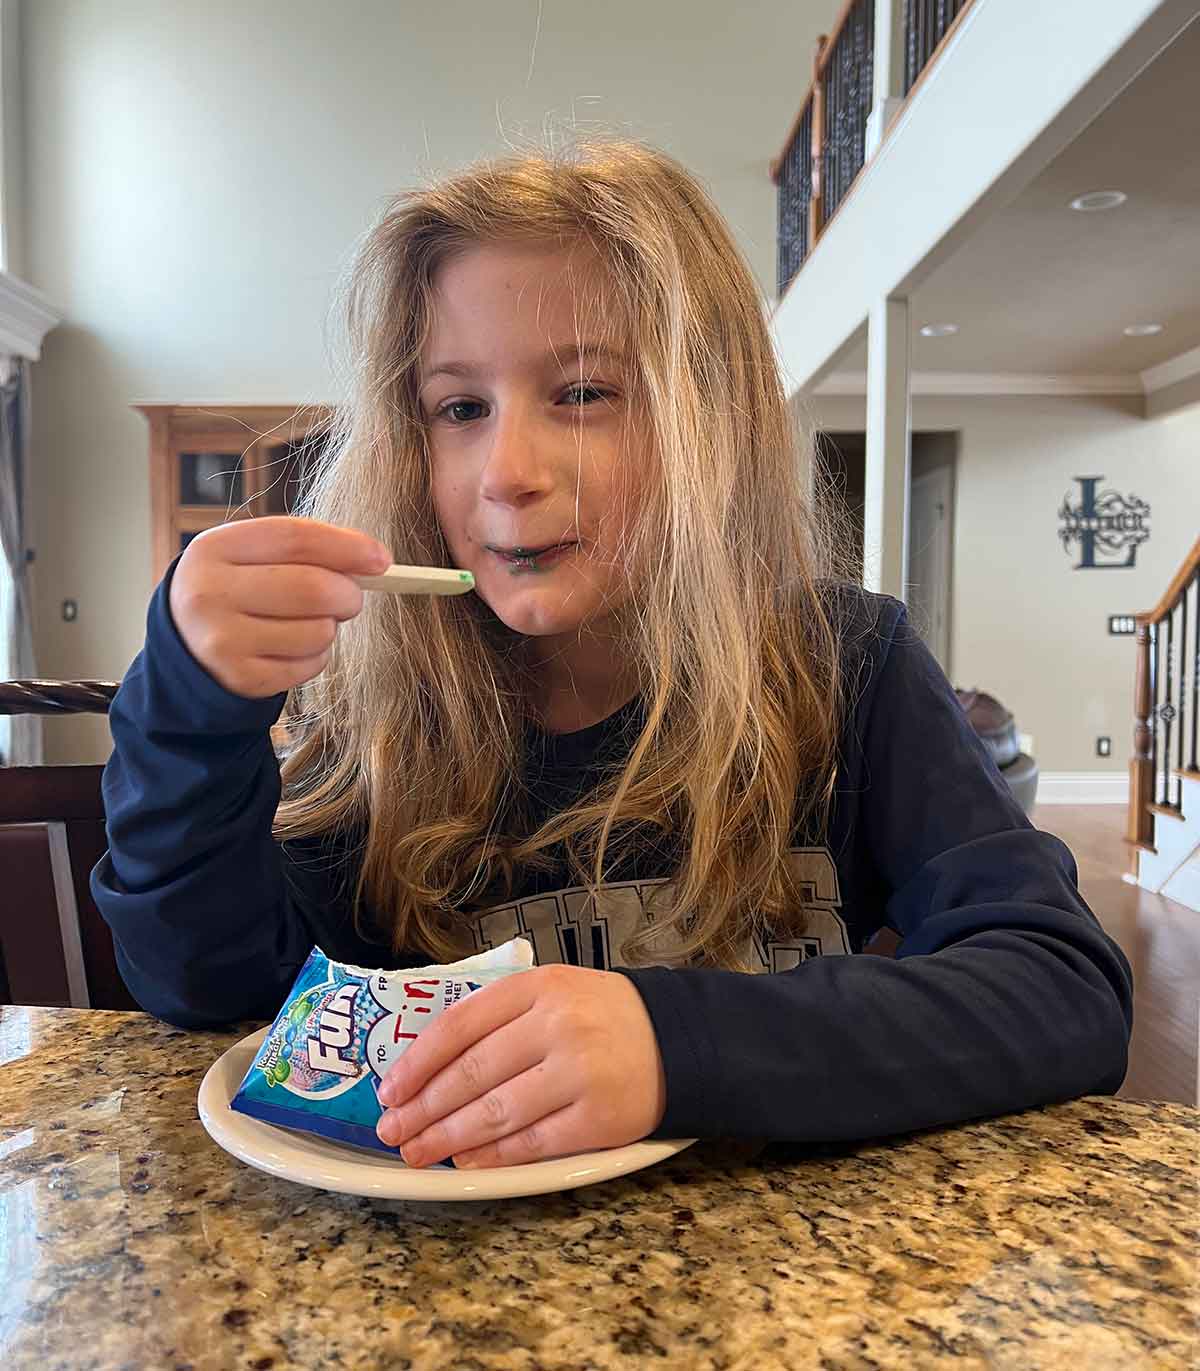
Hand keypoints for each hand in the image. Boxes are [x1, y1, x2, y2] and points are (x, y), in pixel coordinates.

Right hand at [168, 516, 390, 698]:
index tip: (381, 559)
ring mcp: (222, 641)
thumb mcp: (251, 555)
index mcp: (214, 549)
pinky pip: (310, 665)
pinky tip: (292, 646)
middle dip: (347, 594)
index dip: (346, 547)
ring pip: (319, 631)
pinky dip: (316, 655)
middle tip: (349, 597)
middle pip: (313, 588)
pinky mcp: (241, 678)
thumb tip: (374, 560)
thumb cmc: (235, 588)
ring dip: (329, 627)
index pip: (295, 539)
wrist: (185, 642)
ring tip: (307, 622)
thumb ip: (306, 548)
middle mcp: (210, 594)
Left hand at [374, 965, 666, 1167]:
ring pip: (494, 1112)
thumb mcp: (553, 992)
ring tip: (417, 1152)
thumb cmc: (601, 1017)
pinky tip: (466, 1162)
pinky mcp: (597, 1120)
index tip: (390, 1089)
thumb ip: (499, 1017)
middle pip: (470, 1073)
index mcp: (539, 987)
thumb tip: (429, 1066)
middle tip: (392, 1130)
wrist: (677, 1041)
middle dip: (422, 1108)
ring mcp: (578, 1074)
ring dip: (447, 1137)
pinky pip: (530, 1143)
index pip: (460, 1025)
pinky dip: (491, 1156)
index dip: (417, 1062)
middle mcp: (556, 1026)